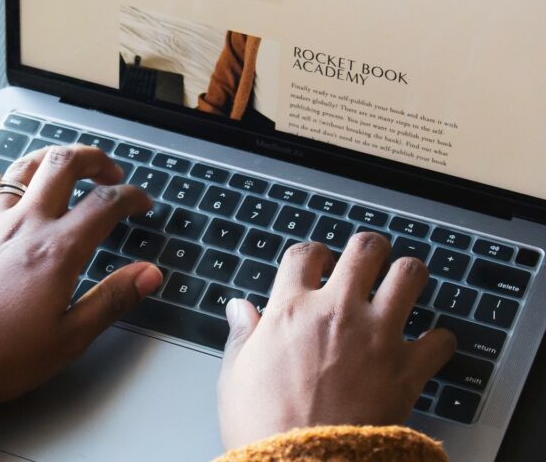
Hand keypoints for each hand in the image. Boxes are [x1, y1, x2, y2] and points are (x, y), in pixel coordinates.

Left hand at [0, 145, 163, 421]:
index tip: (141, 202)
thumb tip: (147, 275)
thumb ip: (111, 300)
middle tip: (110, 170)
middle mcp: (24, 225)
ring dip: (53, 159)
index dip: (131, 196)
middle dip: (94, 158)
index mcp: (56, 250)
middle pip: (63, 164)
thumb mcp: (67, 339)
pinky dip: (17, 182)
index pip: (105, 203)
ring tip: (69, 168)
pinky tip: (19, 197)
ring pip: (25, 167)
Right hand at [217, 233, 456, 449]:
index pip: (305, 254)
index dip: (312, 254)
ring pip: (409, 275)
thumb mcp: (235, 377)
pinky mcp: (408, 368)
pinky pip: (441, 339)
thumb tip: (239, 309)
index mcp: (290, 311)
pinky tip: (429, 345)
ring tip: (403, 284)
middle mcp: (337, 312)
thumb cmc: (264, 426)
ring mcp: (377, 336)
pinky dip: (439, 340)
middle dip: (368, 249)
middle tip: (367, 260)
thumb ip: (242, 336)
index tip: (316, 264)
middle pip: (364, 250)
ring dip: (407, 276)